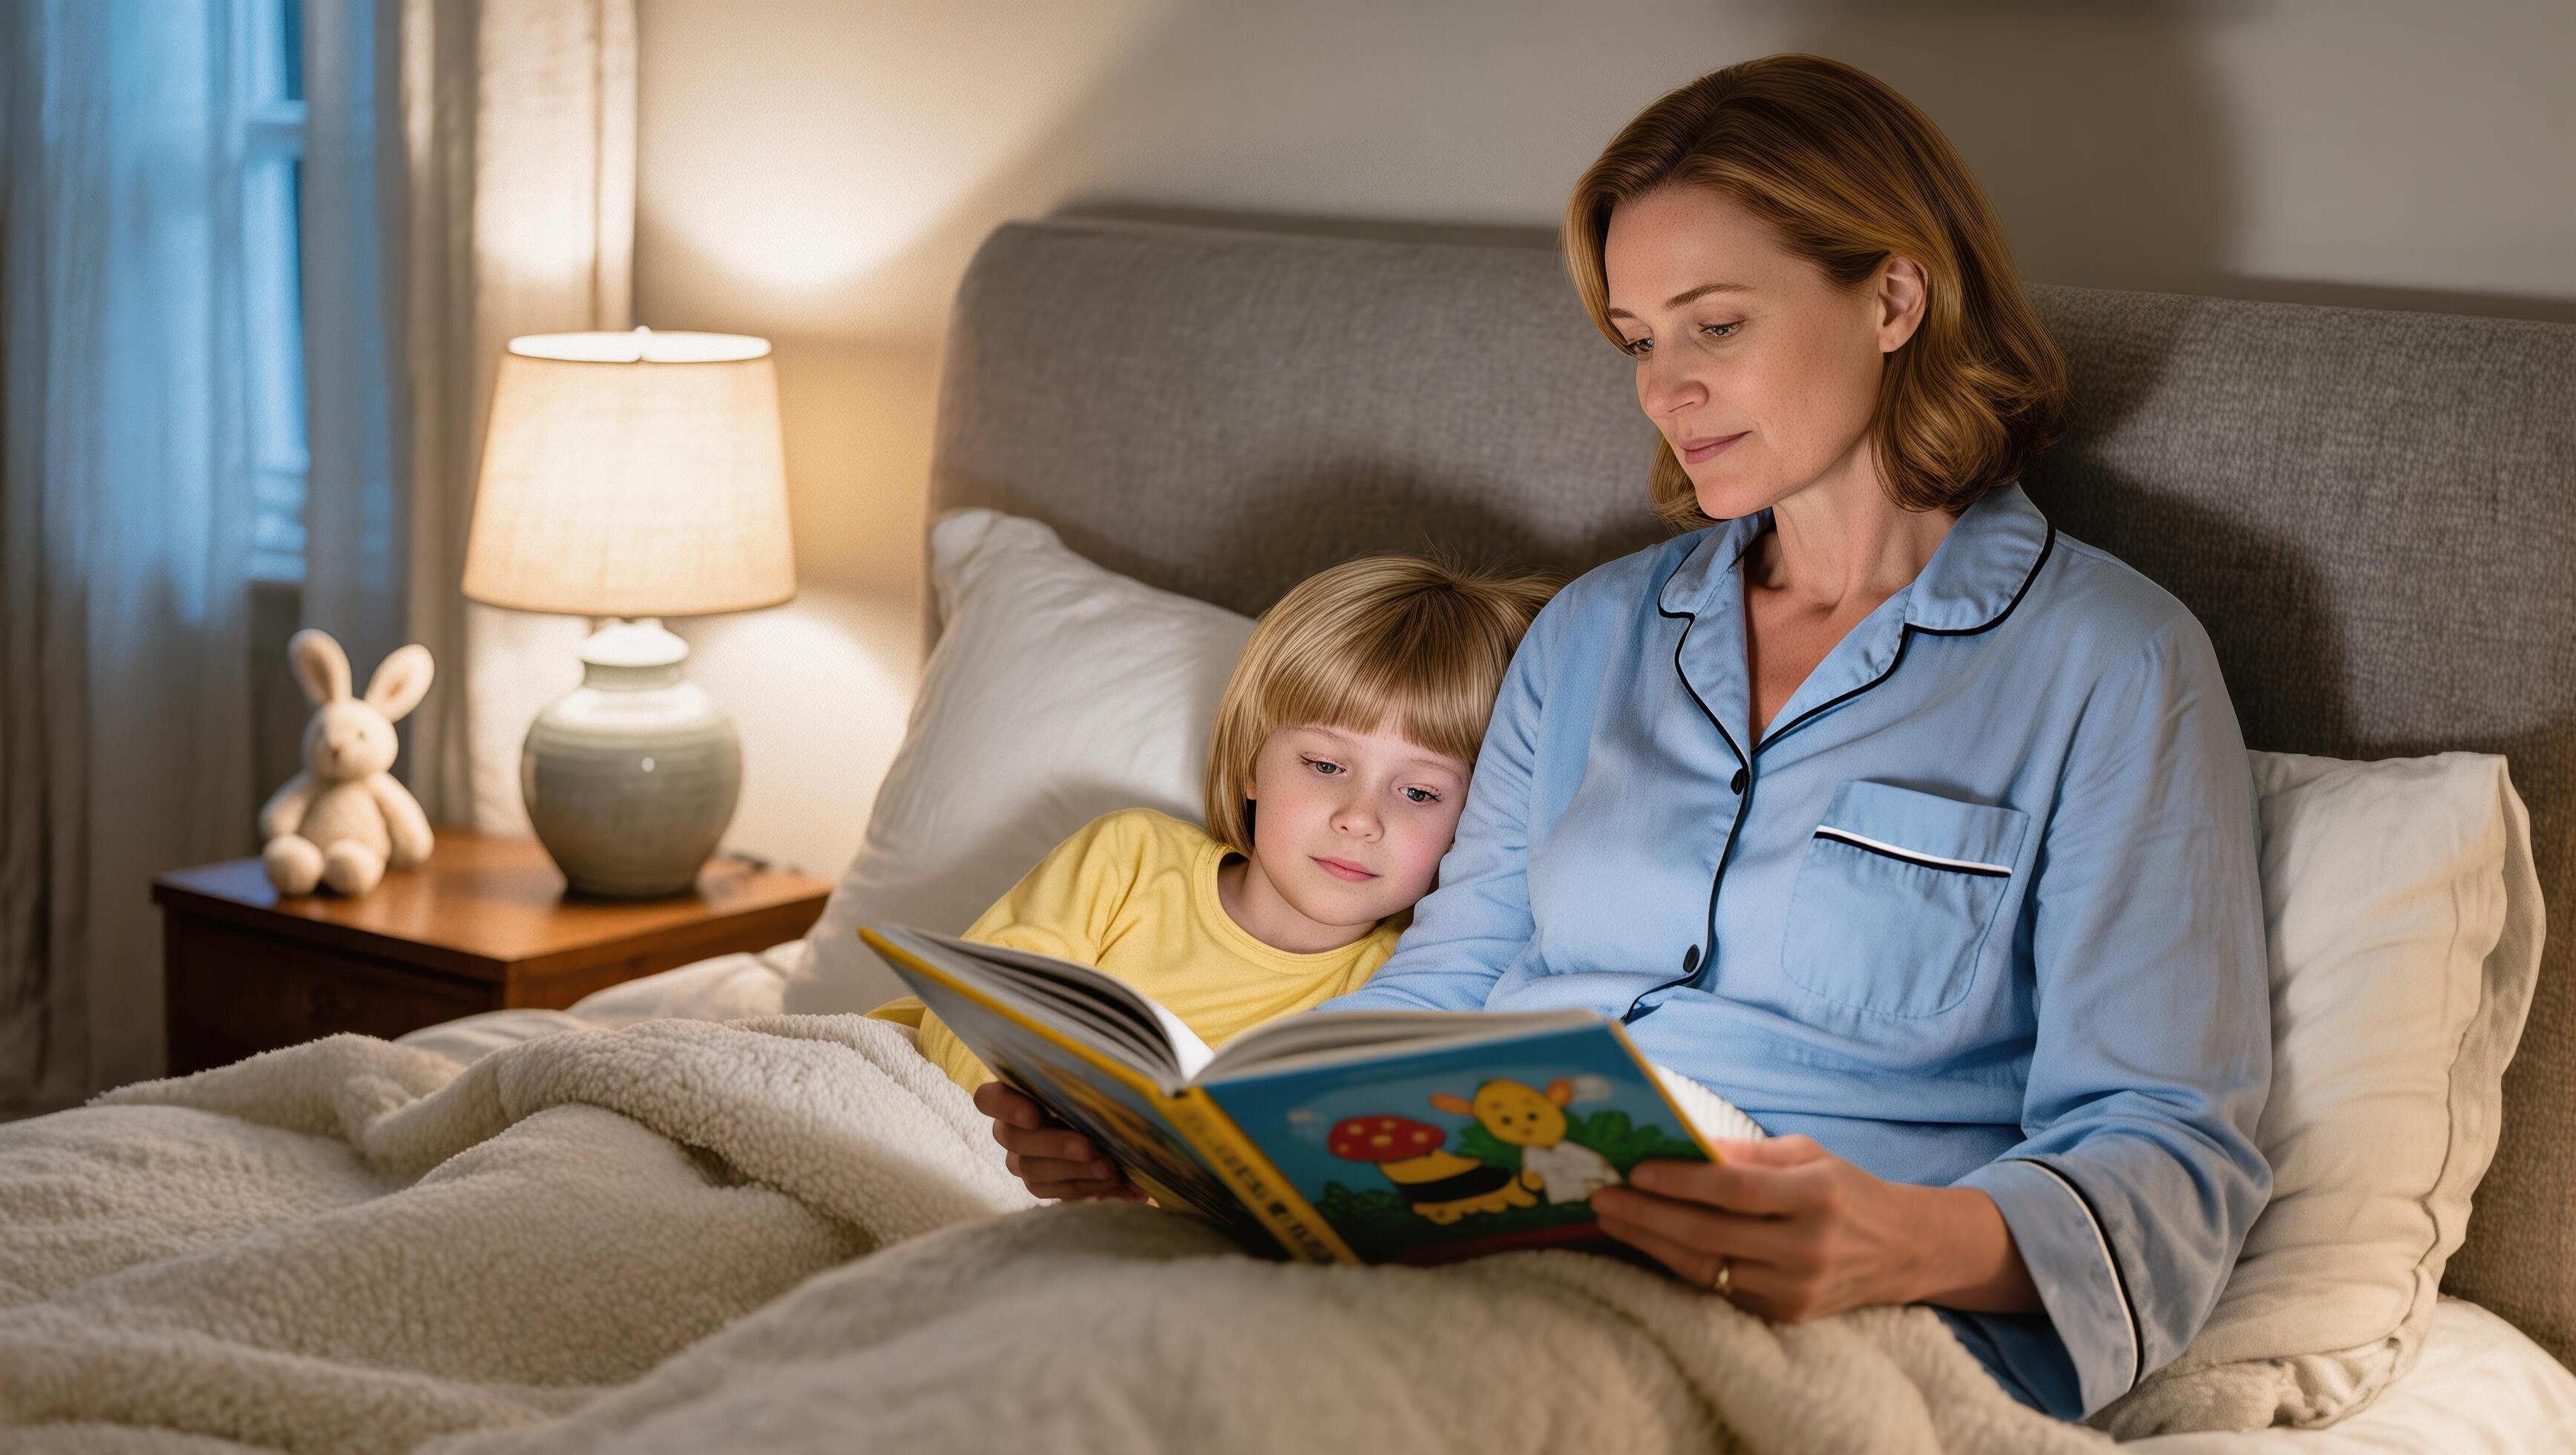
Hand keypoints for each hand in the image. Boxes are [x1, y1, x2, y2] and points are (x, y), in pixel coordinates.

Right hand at [973, 1080, 1146, 1202]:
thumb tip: (1108, 1082)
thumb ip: (1091, 1080)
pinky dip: (1082, 1186)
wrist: (1112, 1131)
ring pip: (1032, 1169)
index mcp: (1017, 1092)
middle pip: (1014, 1139)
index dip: (1006, 1107)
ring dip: (1074, 1169)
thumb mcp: (1095, 1081)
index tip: (1034, 1116)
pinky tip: (1110, 1181)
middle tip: (1090, 1147)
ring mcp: (1020, 1158)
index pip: (988, 1099)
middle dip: (1056, 1145)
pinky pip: (1050, 1190)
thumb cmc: (1099, 1094)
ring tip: (1109, 1167)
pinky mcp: (1037, 1183)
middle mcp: (1010, 1127)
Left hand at [1590, 1135, 2037, 1321]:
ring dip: (1649, 1243)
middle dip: (1647, 1214)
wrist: (1901, 1251)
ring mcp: (1796, 1287)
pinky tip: (1646, 1243)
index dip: (1680, 1180)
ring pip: (1707, 1267)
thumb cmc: (1844, 1190)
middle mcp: (1807, 1246)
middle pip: (1710, 1233)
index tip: (1634, 1168)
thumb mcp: (1808, 1154)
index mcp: (1816, 1195)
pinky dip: (1677, 1265)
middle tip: (1601, 1196)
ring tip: (1611, 1219)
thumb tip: (1685, 1142)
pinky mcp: (1786, 1315)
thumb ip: (1748, 1153)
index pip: (1734, 1190)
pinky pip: (1719, 1288)